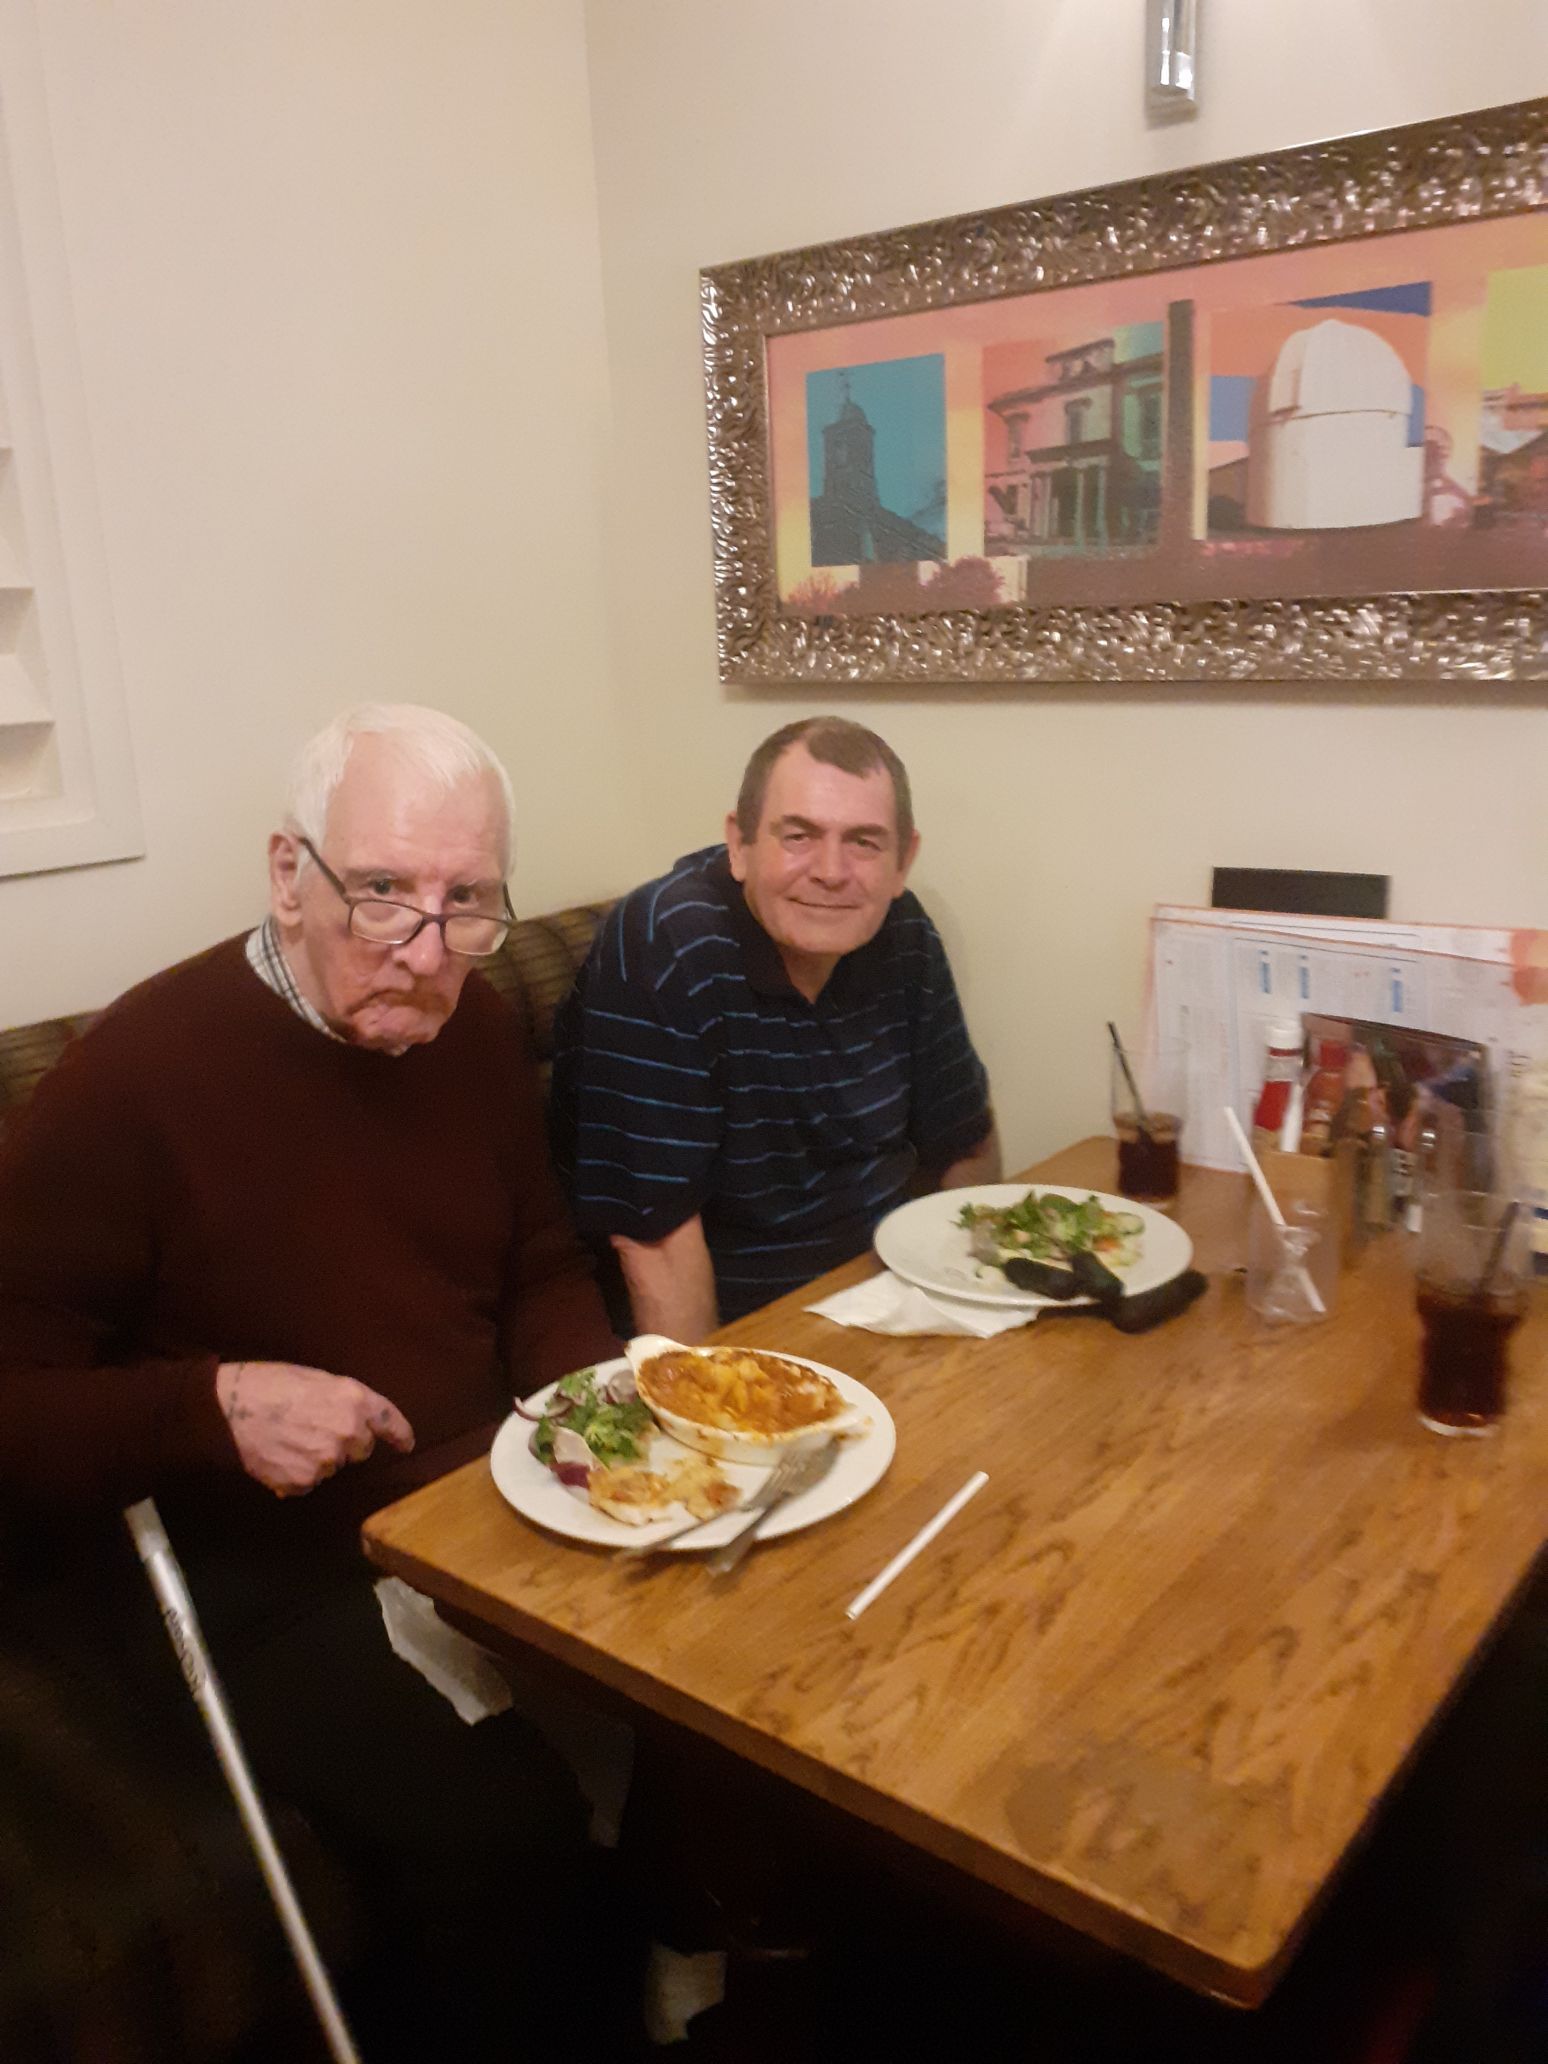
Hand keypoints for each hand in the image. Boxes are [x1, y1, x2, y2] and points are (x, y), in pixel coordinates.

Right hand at [214, 1361, 414, 1496]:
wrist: (228, 1408)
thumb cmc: (269, 1384)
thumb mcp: (316, 1379)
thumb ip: (343, 1400)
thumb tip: (356, 1421)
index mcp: (354, 1400)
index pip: (389, 1421)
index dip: (400, 1434)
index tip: (406, 1444)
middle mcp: (348, 1432)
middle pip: (361, 1449)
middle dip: (346, 1443)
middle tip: (314, 1428)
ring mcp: (326, 1461)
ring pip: (333, 1466)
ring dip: (318, 1457)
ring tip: (289, 1438)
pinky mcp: (303, 1482)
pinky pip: (308, 1482)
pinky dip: (297, 1473)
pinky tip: (278, 1455)